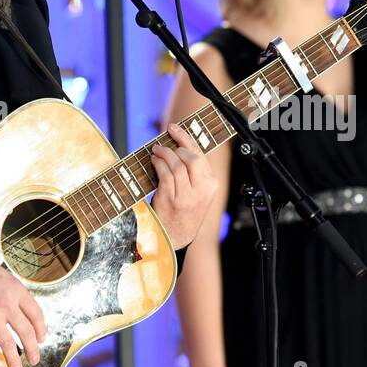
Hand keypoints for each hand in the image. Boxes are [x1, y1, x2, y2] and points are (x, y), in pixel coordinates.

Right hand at [0, 250, 47, 366]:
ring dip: (14, 360)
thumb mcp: (1, 276)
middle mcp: (8, 304)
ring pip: (9, 344)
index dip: (41, 329)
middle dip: (32, 349)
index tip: (40, 339)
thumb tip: (17, 308)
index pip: (36, 314)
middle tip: (34, 360)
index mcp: (16, 290)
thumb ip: (11, 292)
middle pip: (26, 332)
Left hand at [151, 122, 217, 249]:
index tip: (176, 128)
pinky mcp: (171, 199)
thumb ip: (194, 172)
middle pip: (191, 157)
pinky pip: (165, 174)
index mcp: (211, 185)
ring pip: (177, 164)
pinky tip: (154, 161)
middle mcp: (202, 190)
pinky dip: (158, 164)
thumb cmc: (184, 212)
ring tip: (157, 151)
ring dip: (164, 153)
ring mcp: (187, 195)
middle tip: (164, 141)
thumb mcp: (198, 192)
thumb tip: (180, 146)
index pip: (201, 155)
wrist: (176, 237)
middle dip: (175, 144)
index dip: (187, 139)